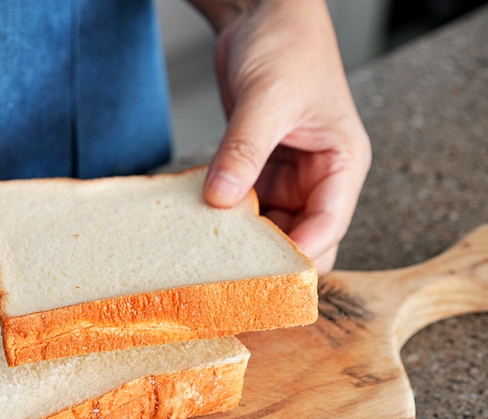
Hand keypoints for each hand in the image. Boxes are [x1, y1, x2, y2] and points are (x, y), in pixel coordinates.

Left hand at [192, 0, 371, 272]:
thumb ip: (245, 149)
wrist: (263, 17)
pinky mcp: (258, 170)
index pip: (328, 225)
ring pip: (267, 228)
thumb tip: (222, 198)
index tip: (261, 272)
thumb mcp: (268, 98)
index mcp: (342, 163)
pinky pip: (243, 206)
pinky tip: (198, 222)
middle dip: (268, 254)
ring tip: (205, 247)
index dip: (298, 253)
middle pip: (298, 237)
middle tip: (226, 269)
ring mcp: (287, 176)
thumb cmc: (287, 45)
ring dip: (240, 238)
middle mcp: (318, 177)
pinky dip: (223, 216)